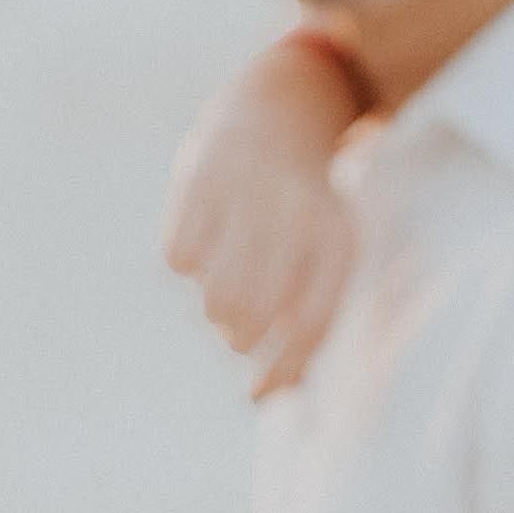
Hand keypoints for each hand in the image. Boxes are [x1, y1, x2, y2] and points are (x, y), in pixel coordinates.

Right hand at [163, 55, 359, 398]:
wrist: (277, 115)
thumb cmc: (305, 213)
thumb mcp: (326, 259)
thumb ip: (306, 326)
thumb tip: (273, 397)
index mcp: (335, 242)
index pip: (308, 329)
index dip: (282, 373)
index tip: (256, 397)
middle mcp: (295, 218)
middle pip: (251, 322)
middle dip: (241, 339)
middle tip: (241, 326)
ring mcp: (245, 197)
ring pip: (213, 298)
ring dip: (214, 308)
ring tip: (228, 281)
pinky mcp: (199, 180)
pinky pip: (178, 260)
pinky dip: (187, 262)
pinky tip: (208, 234)